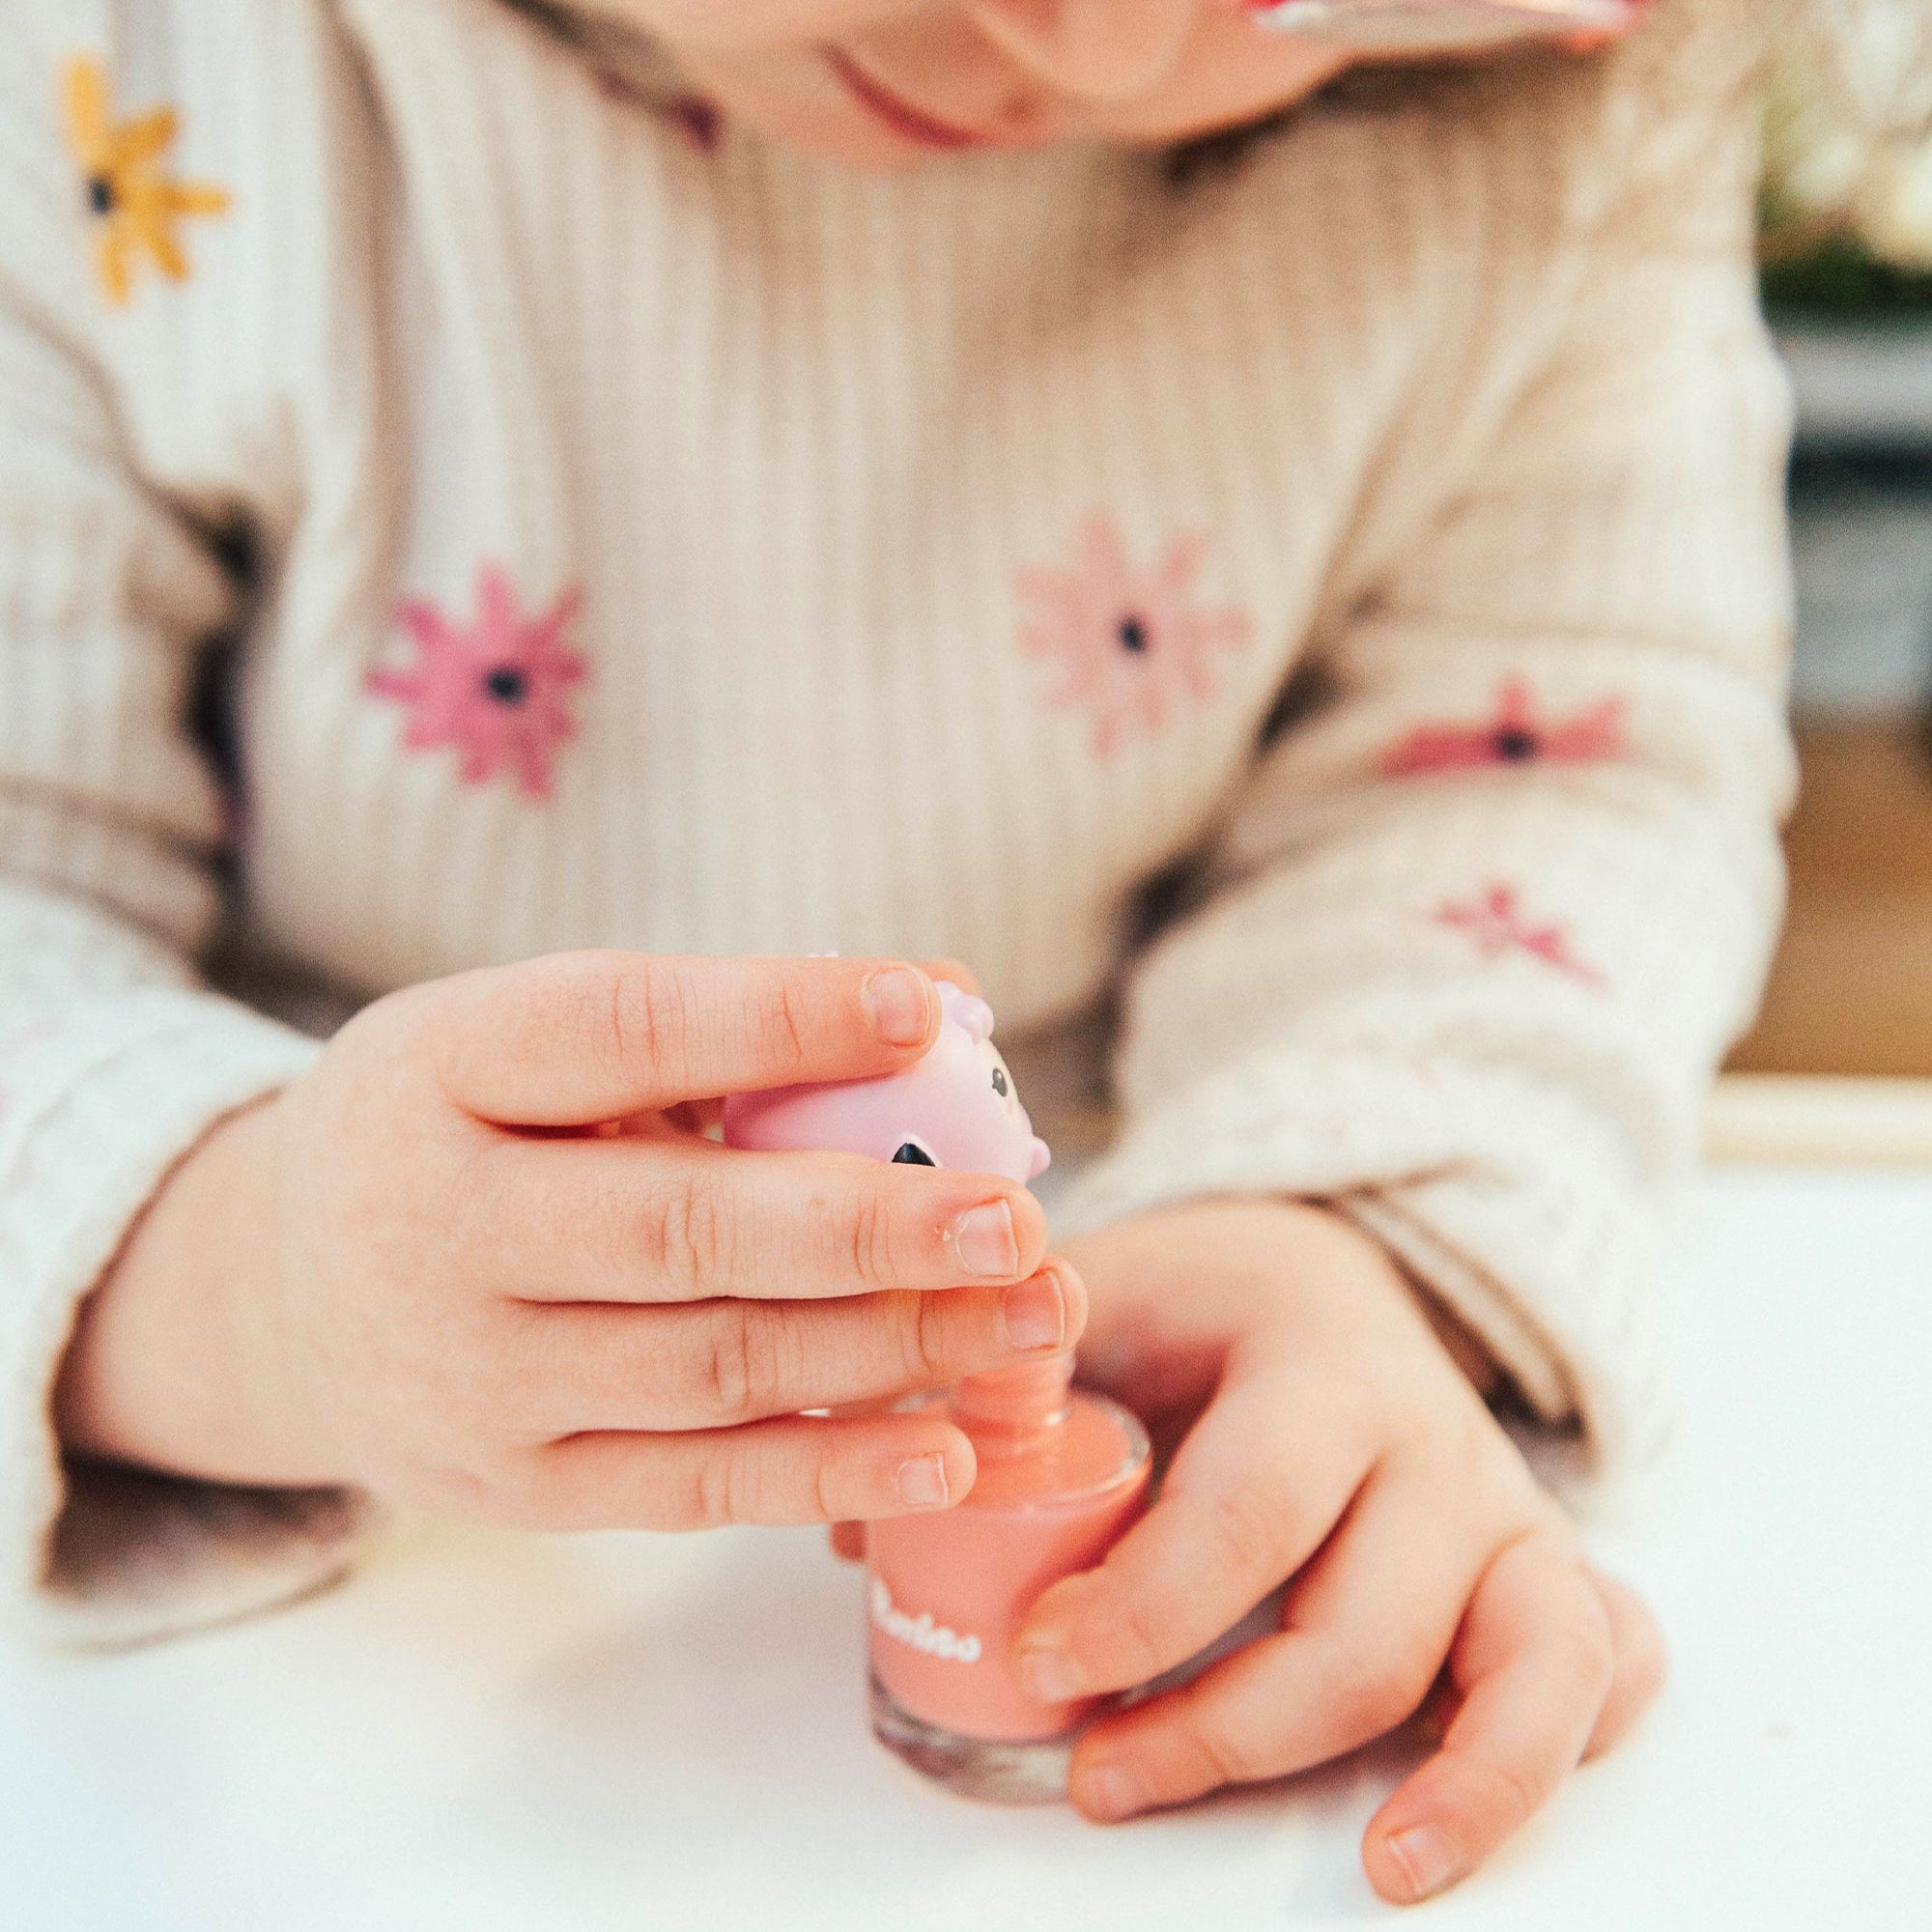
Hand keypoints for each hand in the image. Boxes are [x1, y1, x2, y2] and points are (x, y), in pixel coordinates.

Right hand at [56, 952, 1084, 1529]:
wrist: (284, 1291)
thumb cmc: (462, 1127)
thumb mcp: (530, 1037)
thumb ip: (720, 1024)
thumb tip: (945, 1000)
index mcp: (443, 1069)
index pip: (621, 1030)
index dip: (776, 1018)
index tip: (924, 1009)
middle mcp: (435, 1226)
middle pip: (679, 1230)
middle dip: (869, 1227)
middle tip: (1017, 1217)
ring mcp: (469, 1376)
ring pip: (711, 1366)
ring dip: (890, 1347)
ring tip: (1030, 1315)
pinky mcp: (511, 1487)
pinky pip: (692, 1487)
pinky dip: (829, 1472)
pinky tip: (951, 1450)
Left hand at [1015, 1199, 1662, 1905]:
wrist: (1318, 1270)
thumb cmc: (1197, 1304)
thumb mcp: (1095, 1299)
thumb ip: (996, 1385)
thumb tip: (879, 1515)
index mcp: (1321, 1362)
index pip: (1251, 1508)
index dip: (1146, 1608)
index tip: (1036, 1660)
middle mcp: (1437, 1442)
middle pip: (1370, 1628)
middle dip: (1227, 1728)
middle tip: (1094, 1771)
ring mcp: (1508, 1512)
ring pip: (1535, 1662)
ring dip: (1469, 1783)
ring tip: (1385, 1873)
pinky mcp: (1545, 1570)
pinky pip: (1608, 1661)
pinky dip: (1563, 1741)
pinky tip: (1469, 1804)